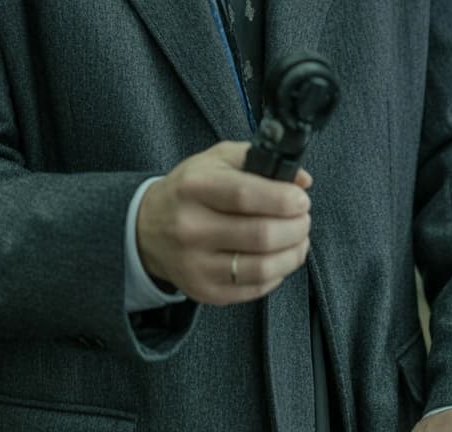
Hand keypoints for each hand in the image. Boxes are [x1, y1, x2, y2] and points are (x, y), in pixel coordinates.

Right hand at [136, 140, 311, 305]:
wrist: (148, 228)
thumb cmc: (189, 190)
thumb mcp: (215, 160)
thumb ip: (258, 159)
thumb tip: (302, 179)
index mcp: (194, 188)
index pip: (245, 195)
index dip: (283, 198)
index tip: (301, 198)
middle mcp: (192, 228)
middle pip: (260, 235)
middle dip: (295, 227)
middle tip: (303, 218)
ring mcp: (197, 265)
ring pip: (262, 267)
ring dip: (293, 253)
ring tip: (299, 239)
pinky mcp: (205, 291)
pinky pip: (254, 288)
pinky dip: (277, 273)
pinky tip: (279, 257)